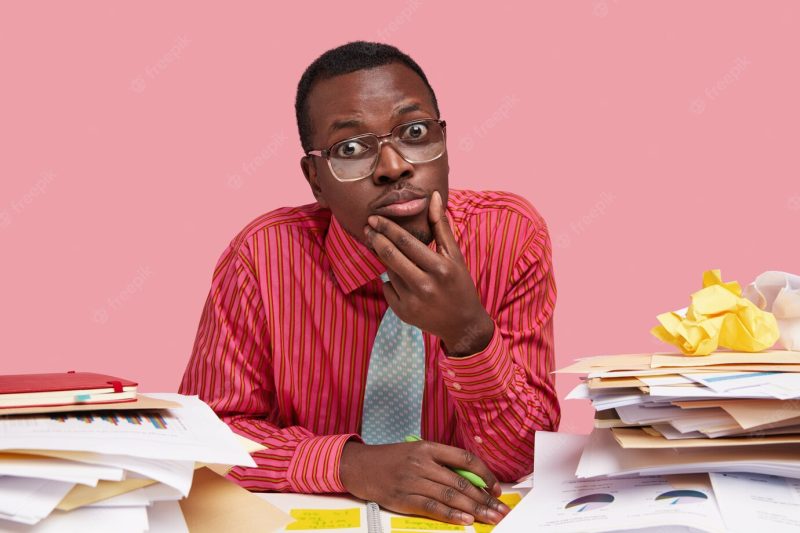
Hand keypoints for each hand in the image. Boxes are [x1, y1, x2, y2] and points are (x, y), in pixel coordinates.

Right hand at [339, 440, 509, 524]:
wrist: (360, 466)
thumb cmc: (392, 459)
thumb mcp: (417, 452)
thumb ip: (441, 463)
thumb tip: (472, 481)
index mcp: (428, 447)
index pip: (464, 459)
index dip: (484, 474)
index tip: (496, 488)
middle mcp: (422, 463)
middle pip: (461, 482)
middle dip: (485, 499)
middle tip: (500, 510)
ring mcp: (412, 481)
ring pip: (450, 496)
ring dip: (474, 509)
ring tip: (489, 518)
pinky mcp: (404, 498)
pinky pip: (432, 507)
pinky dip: (451, 515)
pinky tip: (465, 520)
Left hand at [363, 190, 494, 355]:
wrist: (463, 324)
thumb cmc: (459, 284)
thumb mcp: (455, 255)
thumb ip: (441, 226)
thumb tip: (432, 197)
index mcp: (440, 267)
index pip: (407, 242)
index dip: (387, 228)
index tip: (374, 218)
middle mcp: (425, 285)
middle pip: (391, 256)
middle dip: (376, 239)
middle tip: (367, 227)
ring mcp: (412, 301)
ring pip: (389, 272)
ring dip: (384, 259)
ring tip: (384, 248)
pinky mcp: (403, 313)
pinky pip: (387, 289)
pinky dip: (390, 281)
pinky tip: (400, 280)